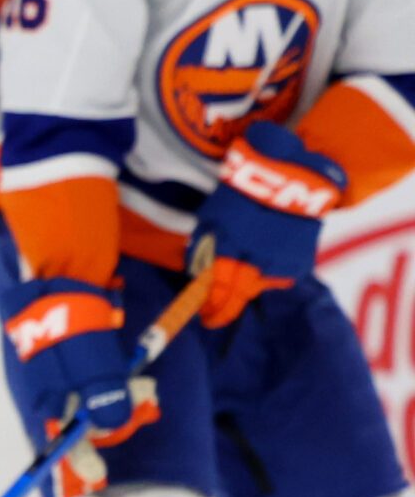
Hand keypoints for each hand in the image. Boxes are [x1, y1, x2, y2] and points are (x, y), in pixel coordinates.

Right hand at [1, 274, 156, 496]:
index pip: (60, 441)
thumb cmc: (72, 327)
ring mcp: (61, 375)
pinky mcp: (74, 358)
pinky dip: (118, 380)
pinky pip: (98, 381)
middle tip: (148, 396)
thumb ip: (105, 399)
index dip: (79, 460)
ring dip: (126, 395)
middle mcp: (51, 393)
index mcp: (47, 401)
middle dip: (120, 414)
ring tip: (146, 382)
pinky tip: (134, 373)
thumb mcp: (93, 367)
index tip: (98, 475)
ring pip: (97, 399)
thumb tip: (113, 424)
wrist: (56, 275)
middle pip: (85, 421)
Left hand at [190, 122, 340, 327]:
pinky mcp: (299, 261)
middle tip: (213, 317)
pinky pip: (277, 278)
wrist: (290, 179)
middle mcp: (258, 255)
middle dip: (224, 309)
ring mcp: (281, 259)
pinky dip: (266, 275)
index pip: (218, 286)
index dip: (210, 306)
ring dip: (245, 287)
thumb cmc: (241, 195)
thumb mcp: (212, 217)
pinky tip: (263, 260)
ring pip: (258, 287)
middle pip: (239, 295)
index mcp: (232, 243)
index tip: (204, 316)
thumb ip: (203, 246)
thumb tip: (198, 275)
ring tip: (240, 275)